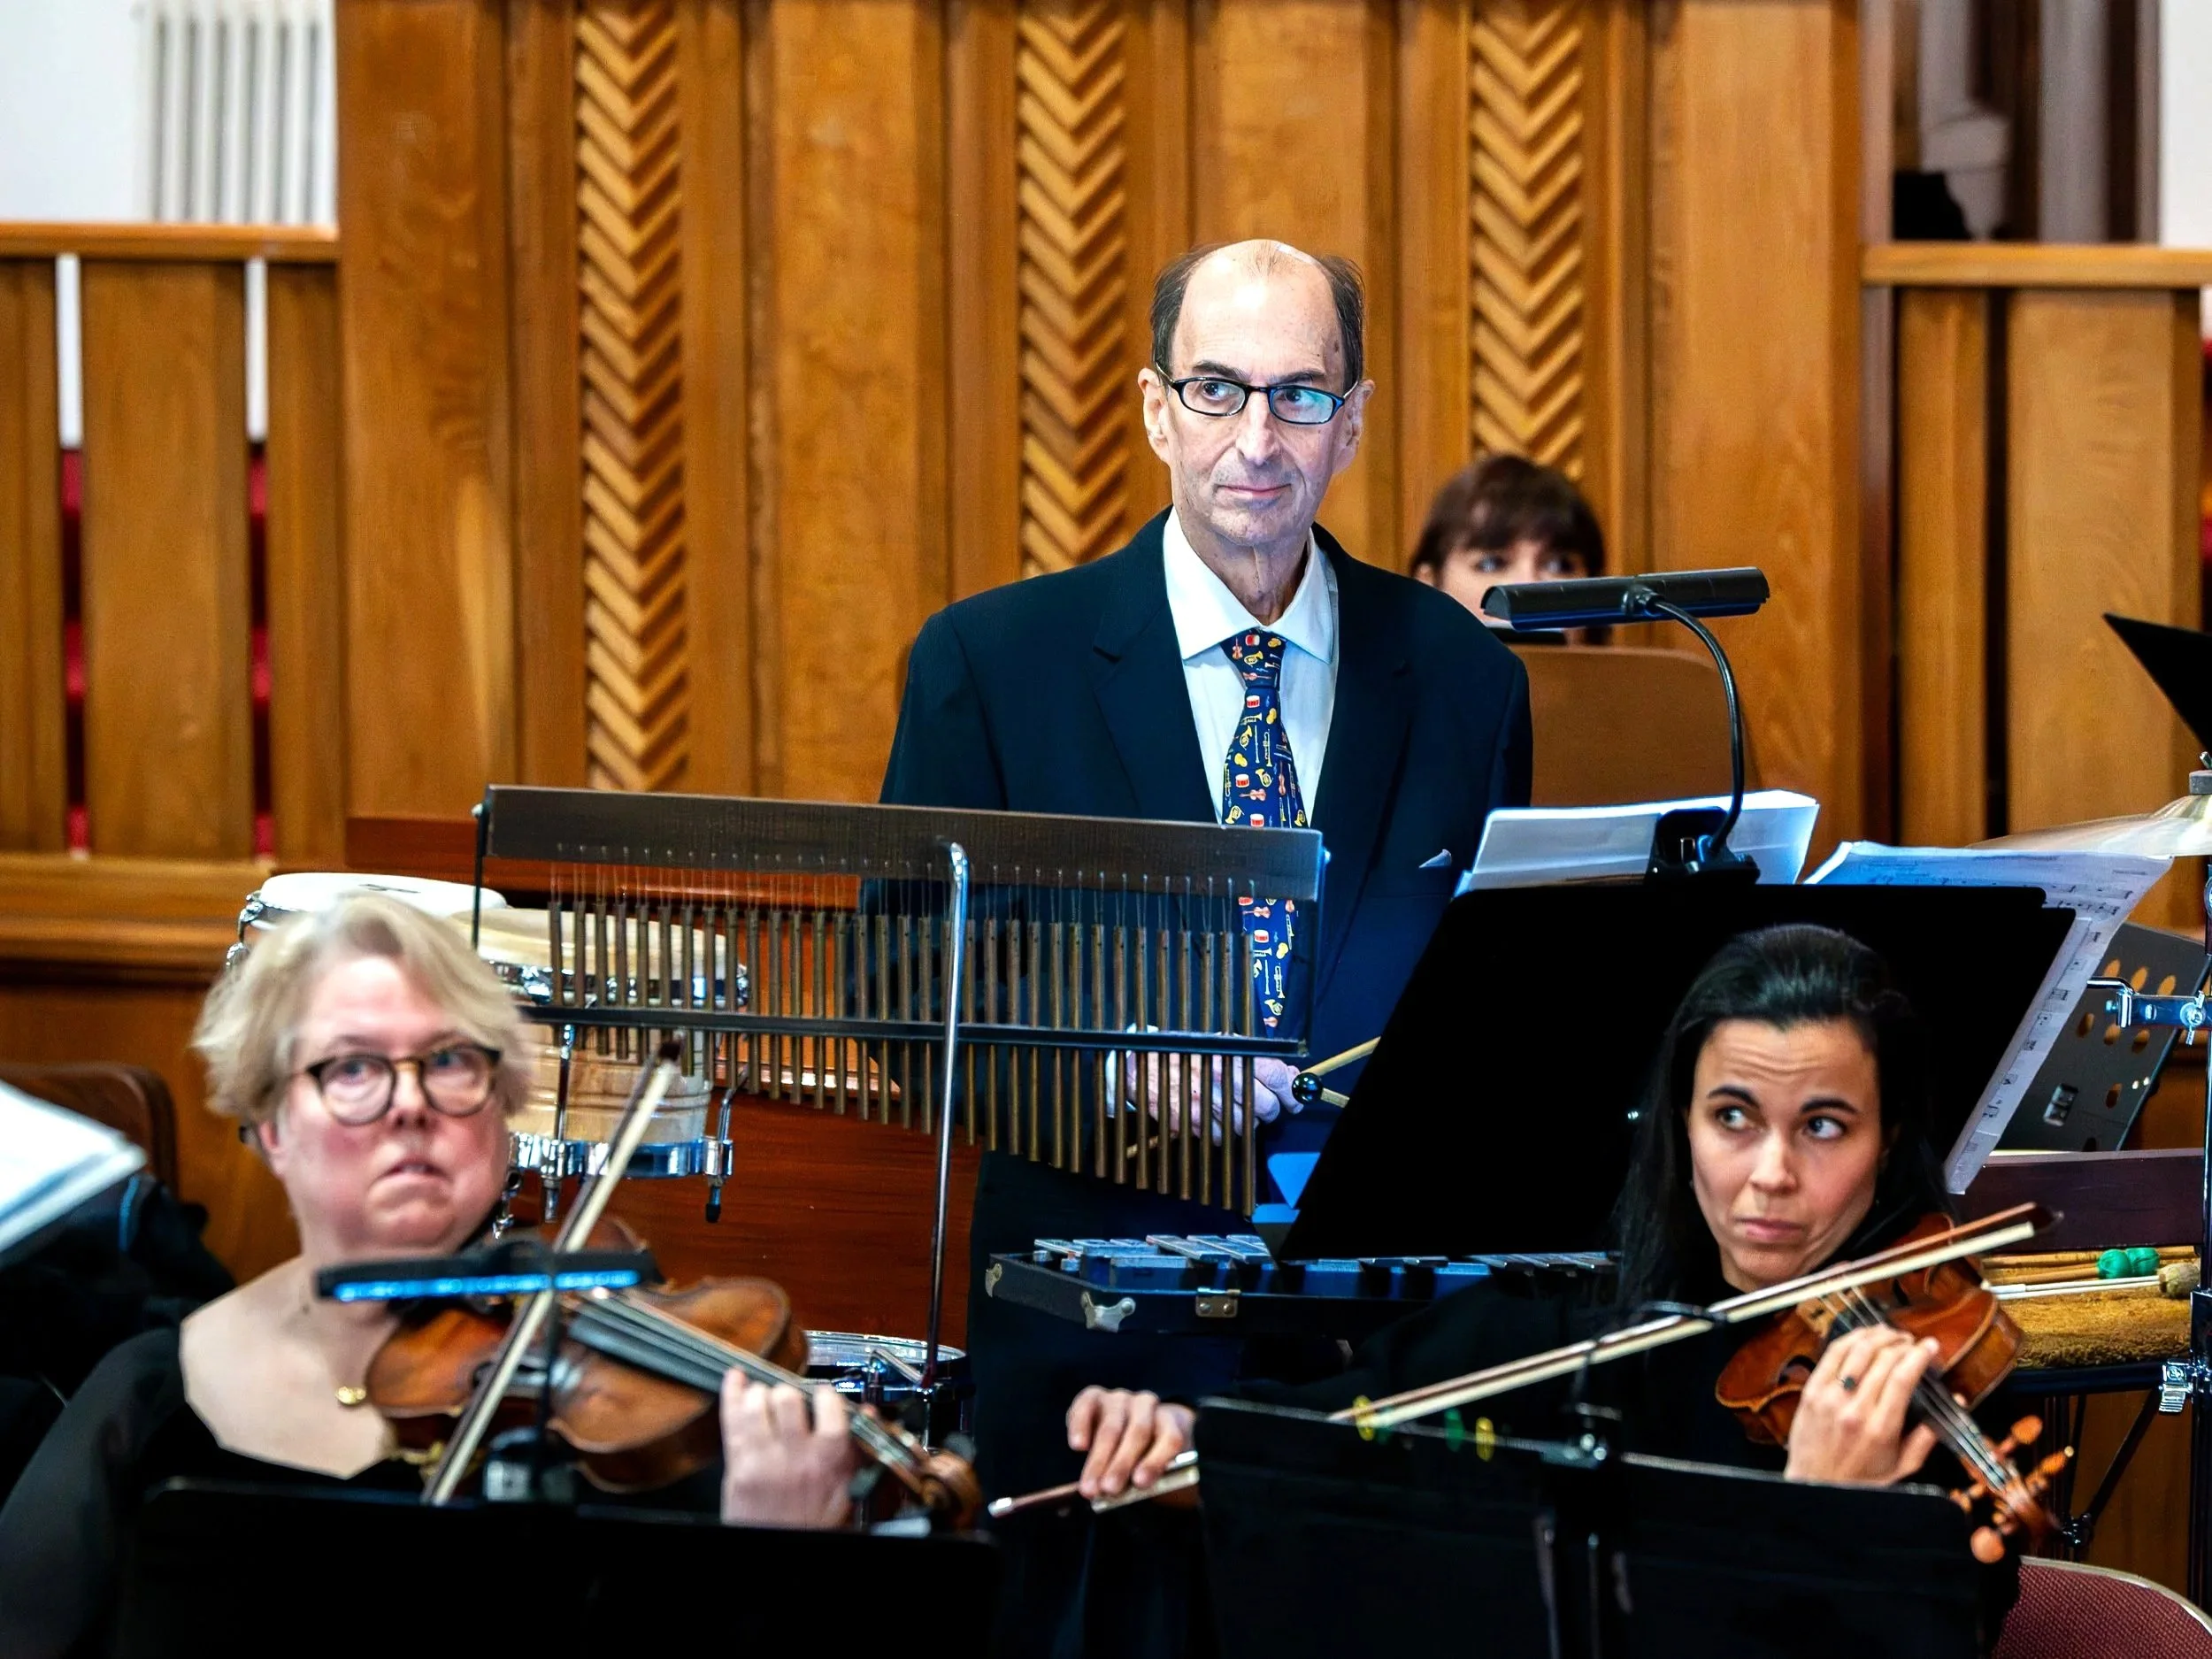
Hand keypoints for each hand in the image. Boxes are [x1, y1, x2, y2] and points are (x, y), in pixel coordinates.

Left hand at [719, 1374, 858, 1528]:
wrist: (779, 1549)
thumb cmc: (811, 1525)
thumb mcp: (848, 1491)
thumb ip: (858, 1450)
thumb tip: (868, 1413)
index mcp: (828, 1459)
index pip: (829, 1404)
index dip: (825, 1395)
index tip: (822, 1397)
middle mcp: (796, 1455)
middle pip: (788, 1397)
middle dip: (788, 1394)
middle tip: (789, 1402)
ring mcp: (764, 1458)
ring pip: (757, 1400)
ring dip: (760, 1395)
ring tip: (763, 1401)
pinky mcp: (738, 1465)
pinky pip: (731, 1418)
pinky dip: (731, 1393)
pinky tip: (735, 1380)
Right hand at [1066, 1386, 1196, 1499]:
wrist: (1125, 1433)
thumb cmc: (1140, 1458)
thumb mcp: (1148, 1469)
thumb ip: (1140, 1478)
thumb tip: (1125, 1491)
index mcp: (1171, 1422)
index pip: (1171, 1438)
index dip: (1155, 1461)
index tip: (1139, 1483)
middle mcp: (1147, 1405)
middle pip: (1138, 1432)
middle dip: (1121, 1464)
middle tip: (1109, 1489)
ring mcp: (1120, 1398)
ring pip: (1111, 1428)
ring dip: (1098, 1460)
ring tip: (1089, 1487)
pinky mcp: (1094, 1396)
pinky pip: (1086, 1407)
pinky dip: (1081, 1426)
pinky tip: (1078, 1446)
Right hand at [1120, 1048, 1300, 1139]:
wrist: (1143, 1064)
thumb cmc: (1183, 1050)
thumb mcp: (1221, 1041)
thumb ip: (1257, 1058)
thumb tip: (1290, 1076)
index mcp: (1234, 1055)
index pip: (1277, 1077)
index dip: (1291, 1092)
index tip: (1294, 1100)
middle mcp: (1224, 1079)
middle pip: (1267, 1107)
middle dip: (1268, 1109)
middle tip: (1261, 1104)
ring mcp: (1209, 1104)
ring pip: (1247, 1127)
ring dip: (1245, 1121)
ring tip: (1230, 1106)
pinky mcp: (1195, 1123)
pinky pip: (1222, 1137)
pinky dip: (1222, 1130)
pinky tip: (1212, 1115)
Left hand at [1782, 1327, 1941, 1486]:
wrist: (1816, 1486)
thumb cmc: (1862, 1479)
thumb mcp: (1903, 1466)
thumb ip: (1928, 1435)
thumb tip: (1956, 1402)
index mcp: (1880, 1429)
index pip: (1902, 1379)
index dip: (1919, 1356)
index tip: (1930, 1346)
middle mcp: (1854, 1410)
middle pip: (1881, 1360)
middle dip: (1902, 1344)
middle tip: (1913, 1342)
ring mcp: (1829, 1398)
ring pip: (1856, 1351)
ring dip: (1877, 1336)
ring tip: (1891, 1334)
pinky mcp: (1811, 1391)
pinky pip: (1831, 1354)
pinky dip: (1849, 1339)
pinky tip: (1863, 1336)